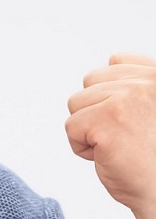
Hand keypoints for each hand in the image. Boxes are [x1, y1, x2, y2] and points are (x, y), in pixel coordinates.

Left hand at [66, 53, 155, 218]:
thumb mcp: (152, 110)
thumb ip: (135, 90)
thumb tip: (101, 76)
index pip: (117, 61)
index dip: (109, 92)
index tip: (125, 119)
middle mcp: (147, 82)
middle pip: (91, 82)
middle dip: (96, 111)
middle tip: (124, 138)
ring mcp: (126, 99)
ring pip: (76, 103)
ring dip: (88, 129)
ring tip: (117, 148)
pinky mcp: (106, 121)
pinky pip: (71, 127)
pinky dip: (81, 148)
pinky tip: (107, 158)